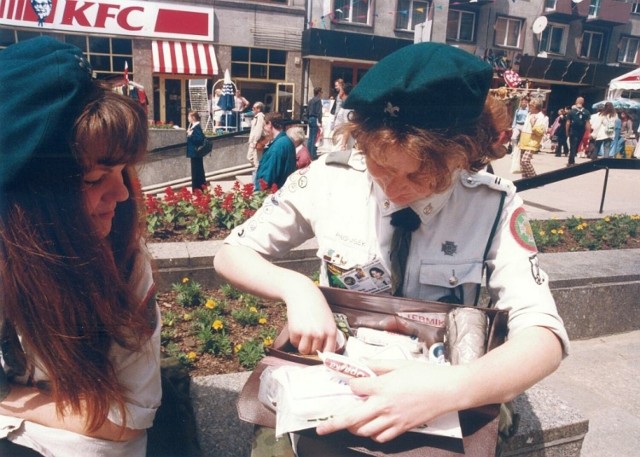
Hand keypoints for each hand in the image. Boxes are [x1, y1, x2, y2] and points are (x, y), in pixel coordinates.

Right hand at [282, 280, 336, 353]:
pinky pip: (294, 343)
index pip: (329, 351)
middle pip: (314, 352)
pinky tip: (297, 327)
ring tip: (303, 334)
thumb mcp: (328, 320)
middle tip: (309, 336)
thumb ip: (328, 335)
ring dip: (302, 345)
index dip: (323, 353)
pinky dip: (295, 338)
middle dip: (311, 346)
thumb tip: (325, 353)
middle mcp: (320, 333)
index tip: (319, 352)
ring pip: (304, 350)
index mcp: (331, 331)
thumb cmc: (316, 306)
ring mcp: (307, 333)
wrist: (303, 294)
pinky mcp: (295, 331)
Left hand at [316, 360, 465, 442]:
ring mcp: (393, 419)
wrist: (448, 390)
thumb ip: (377, 364)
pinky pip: (381, 437)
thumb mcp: (399, 363)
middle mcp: (384, 405)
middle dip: (334, 423)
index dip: (352, 384)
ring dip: (354, 428)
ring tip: (350, 423)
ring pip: (365, 431)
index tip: (352, 382)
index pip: (356, 388)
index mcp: (383, 386)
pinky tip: (372, 427)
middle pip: (352, 418)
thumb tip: (360, 361)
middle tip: (321, 428)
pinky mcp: (403, 428)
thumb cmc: (425, 374)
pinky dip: (373, 434)